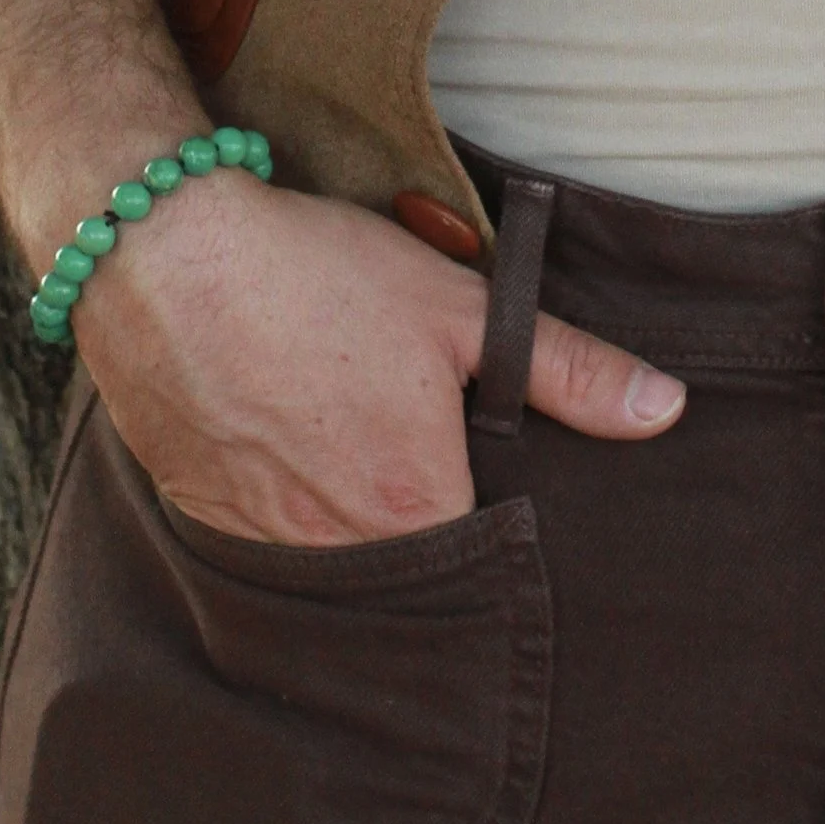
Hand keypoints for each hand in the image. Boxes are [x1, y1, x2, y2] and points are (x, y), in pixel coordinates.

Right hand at [70, 167, 682, 543]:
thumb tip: (664, 410)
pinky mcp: (208, 522)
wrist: (160, 255)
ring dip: (363, 517)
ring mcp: (263, 545)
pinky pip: (274, 543)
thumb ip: (567, 369)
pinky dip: (297, 505)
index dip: (508, 519)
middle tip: (427, 441)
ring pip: (343, 560)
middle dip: (435, 522)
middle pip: (415, 569)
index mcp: (412, 510)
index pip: (490, 557)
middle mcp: (336, 554)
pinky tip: (299, 439)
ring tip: (361, 434)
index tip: (504, 471)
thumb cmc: (316, 276)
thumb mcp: (460, 307)